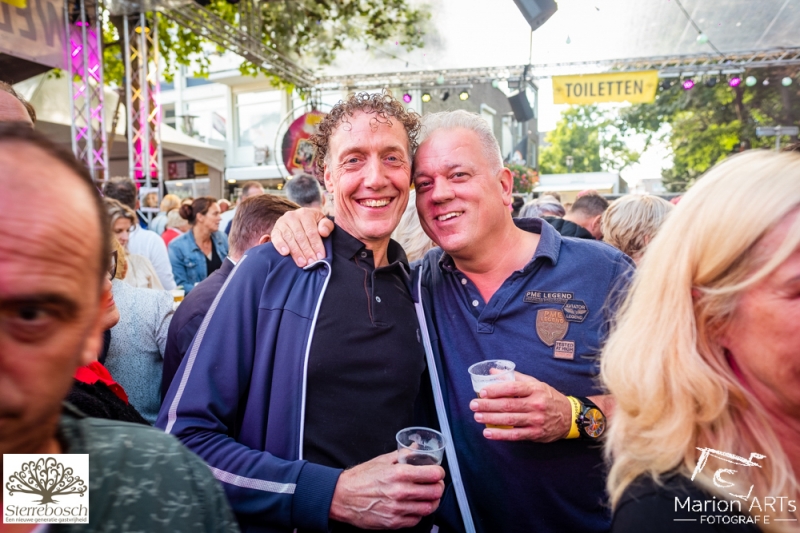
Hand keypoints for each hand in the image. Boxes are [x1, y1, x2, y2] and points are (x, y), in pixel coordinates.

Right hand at [270, 208, 333, 266]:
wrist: (297, 220)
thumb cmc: (312, 223)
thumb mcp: (322, 221)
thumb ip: (326, 226)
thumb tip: (323, 232)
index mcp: (305, 213)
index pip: (311, 231)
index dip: (316, 245)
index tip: (321, 257)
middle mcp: (292, 216)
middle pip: (300, 236)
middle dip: (307, 251)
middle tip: (312, 263)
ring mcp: (282, 222)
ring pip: (289, 238)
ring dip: (296, 252)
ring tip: (302, 263)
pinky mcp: (275, 230)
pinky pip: (276, 238)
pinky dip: (280, 246)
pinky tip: (285, 253)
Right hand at [329, 451, 444, 528]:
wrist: (341, 497)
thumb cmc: (360, 478)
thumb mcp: (382, 460)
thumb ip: (403, 454)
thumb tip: (416, 448)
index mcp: (399, 474)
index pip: (433, 474)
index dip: (439, 472)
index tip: (437, 472)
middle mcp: (401, 492)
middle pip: (435, 492)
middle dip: (438, 487)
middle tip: (435, 484)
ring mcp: (398, 509)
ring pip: (428, 508)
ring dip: (431, 501)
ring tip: (428, 496)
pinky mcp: (394, 522)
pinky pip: (416, 520)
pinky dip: (419, 513)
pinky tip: (414, 506)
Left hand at [469, 371, 571, 441]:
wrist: (570, 416)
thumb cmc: (549, 398)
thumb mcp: (535, 384)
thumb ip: (514, 378)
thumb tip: (493, 372)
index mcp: (535, 389)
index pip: (513, 388)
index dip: (496, 390)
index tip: (482, 392)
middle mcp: (536, 404)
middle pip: (508, 404)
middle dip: (488, 405)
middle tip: (473, 404)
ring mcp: (536, 420)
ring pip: (509, 419)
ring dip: (491, 419)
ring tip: (477, 417)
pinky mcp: (535, 433)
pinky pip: (515, 435)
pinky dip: (500, 435)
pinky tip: (488, 433)